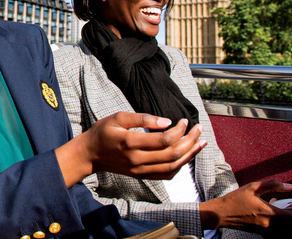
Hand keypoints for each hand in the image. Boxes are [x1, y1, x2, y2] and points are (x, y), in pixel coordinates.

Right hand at [57, 112, 205, 186]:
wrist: (91, 154)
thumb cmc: (103, 132)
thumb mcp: (118, 117)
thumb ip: (142, 118)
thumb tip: (166, 121)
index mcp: (130, 142)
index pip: (163, 140)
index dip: (178, 130)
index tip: (184, 121)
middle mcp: (137, 159)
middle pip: (172, 154)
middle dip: (189, 141)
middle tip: (199, 129)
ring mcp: (140, 170)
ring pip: (173, 166)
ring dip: (189, 154)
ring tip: (200, 142)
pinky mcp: (142, 175)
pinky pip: (166, 174)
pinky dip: (180, 166)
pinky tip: (187, 155)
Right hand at [200, 179, 291, 230]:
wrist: (220, 214)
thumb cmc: (235, 199)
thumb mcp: (252, 187)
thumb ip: (272, 185)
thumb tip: (291, 187)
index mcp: (270, 213)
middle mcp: (270, 224)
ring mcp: (266, 228)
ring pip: (286, 225)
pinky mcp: (261, 229)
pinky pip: (277, 225)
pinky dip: (282, 218)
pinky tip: (278, 206)